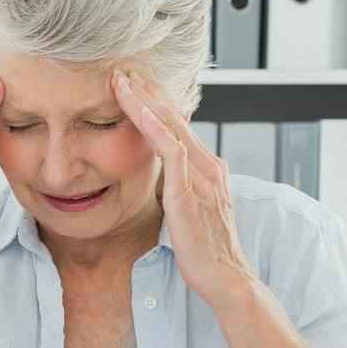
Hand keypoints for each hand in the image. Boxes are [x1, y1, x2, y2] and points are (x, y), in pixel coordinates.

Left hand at [112, 71, 258, 311]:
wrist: (226, 279)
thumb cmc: (204, 251)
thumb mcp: (189, 212)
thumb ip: (180, 190)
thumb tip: (161, 182)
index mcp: (208, 169)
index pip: (178, 127)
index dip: (154, 103)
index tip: (131, 84)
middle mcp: (209, 166)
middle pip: (175, 117)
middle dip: (147, 91)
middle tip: (122, 68)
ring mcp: (202, 177)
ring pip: (171, 126)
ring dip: (144, 100)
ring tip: (121, 80)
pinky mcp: (190, 192)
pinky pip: (171, 151)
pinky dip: (152, 126)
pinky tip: (134, 110)